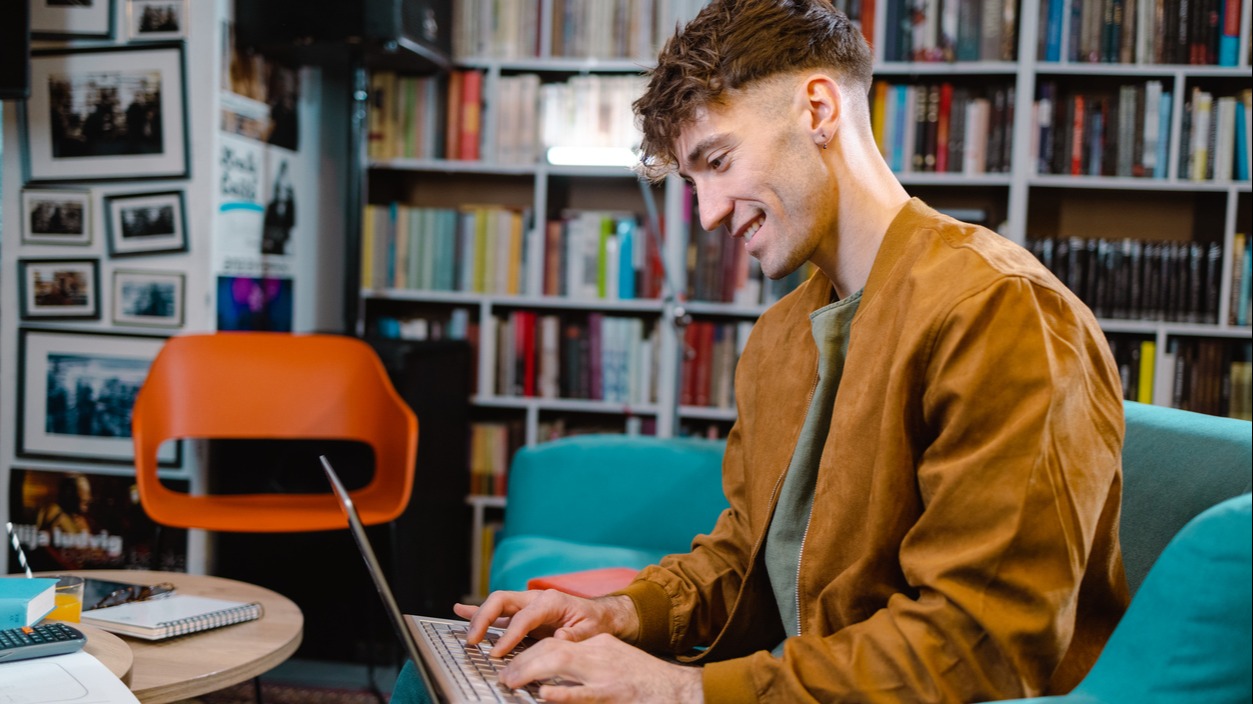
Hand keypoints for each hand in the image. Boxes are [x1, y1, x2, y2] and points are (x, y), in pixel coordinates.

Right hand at [453, 589, 637, 656]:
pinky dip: (477, 611)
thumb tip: (560, 637)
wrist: (600, 615)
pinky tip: (459, 611)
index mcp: (550, 601)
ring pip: (496, 604)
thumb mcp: (590, 631)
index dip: (508, 635)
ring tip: (465, 633)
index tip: (496, 652)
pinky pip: (497, 610)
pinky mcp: (521, 613)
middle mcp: (535, 598)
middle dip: (484, 619)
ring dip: (478, 617)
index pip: (523, 617)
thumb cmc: (594, 623)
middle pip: (501, 601)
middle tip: (473, 641)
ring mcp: (526, 604)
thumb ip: (574, 635)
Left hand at [500, 633, 702, 703]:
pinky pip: (583, 693)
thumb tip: (552, 681)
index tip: (509, 664)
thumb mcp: (614, 666)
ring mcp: (606, 673)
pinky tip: (544, 696)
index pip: (555, 642)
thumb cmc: (646, 683)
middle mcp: (600, 654)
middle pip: (552, 649)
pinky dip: (562, 693)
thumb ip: (586, 667)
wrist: (682, 691)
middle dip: (523, 661)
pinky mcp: (614, 693)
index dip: (528, 652)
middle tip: (503, 677)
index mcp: (599, 646)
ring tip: (510, 683)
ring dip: (530, 672)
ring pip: (561, 663)